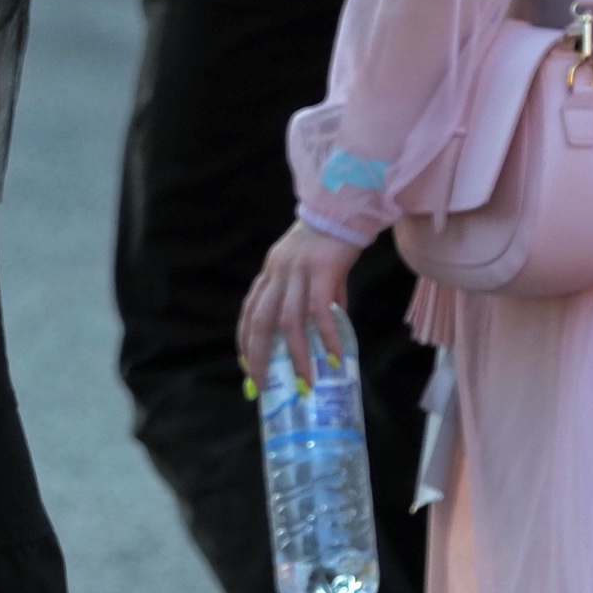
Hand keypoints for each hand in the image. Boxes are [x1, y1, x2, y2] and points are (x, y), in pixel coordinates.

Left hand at [238, 221, 363, 391]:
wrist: (347, 206)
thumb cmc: (332, 240)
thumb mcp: (314, 269)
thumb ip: (316, 297)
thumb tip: (327, 329)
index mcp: (271, 272)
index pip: (249, 311)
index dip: (245, 340)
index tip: (247, 365)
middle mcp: (278, 273)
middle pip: (259, 321)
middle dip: (259, 357)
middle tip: (264, 386)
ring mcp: (298, 272)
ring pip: (289, 322)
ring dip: (296, 356)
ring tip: (306, 382)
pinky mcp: (323, 271)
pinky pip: (320, 311)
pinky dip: (327, 337)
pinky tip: (335, 357)